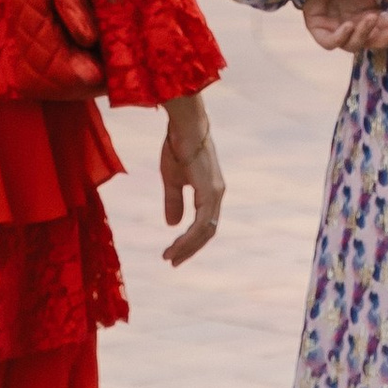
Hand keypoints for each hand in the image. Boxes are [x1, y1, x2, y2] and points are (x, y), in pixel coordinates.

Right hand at [159, 93, 224, 266]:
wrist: (184, 126)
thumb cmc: (177, 146)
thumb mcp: (172, 179)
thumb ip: (174, 201)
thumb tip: (173, 224)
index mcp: (210, 192)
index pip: (204, 224)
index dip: (190, 240)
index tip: (173, 252)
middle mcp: (217, 195)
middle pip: (207, 232)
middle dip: (190, 249)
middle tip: (172, 261)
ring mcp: (216, 194)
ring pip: (205, 231)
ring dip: (187, 247)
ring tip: (170, 257)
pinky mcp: (210, 192)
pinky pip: (201, 223)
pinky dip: (188, 237)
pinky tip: (176, 245)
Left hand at [301, 0, 387, 53]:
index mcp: (369, 17)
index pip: (385, 30)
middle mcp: (354, 27)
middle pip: (372, 42)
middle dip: (386, 36)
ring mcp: (336, 29)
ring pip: (352, 45)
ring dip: (364, 34)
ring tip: (372, 17)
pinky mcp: (318, 29)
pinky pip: (330, 43)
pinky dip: (341, 37)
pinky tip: (350, 25)